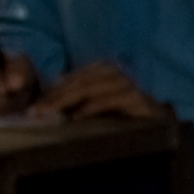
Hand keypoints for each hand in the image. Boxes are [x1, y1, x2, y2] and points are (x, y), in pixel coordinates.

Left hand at [37, 60, 169, 122]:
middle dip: (54, 98)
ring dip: (68, 101)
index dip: (51, 93)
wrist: (160, 122)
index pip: (70, 80)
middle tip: (36, 112)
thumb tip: (50, 96)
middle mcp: (114, 73)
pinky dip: (93, 107)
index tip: (33, 108)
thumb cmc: (125, 113)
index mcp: (102, 70)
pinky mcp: (137, 99)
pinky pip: (110, 100)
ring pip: (90, 89)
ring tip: (50, 113)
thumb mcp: (96, 104)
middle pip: (78, 83)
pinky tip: (78, 117)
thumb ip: (77, 98)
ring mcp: (127, 84)